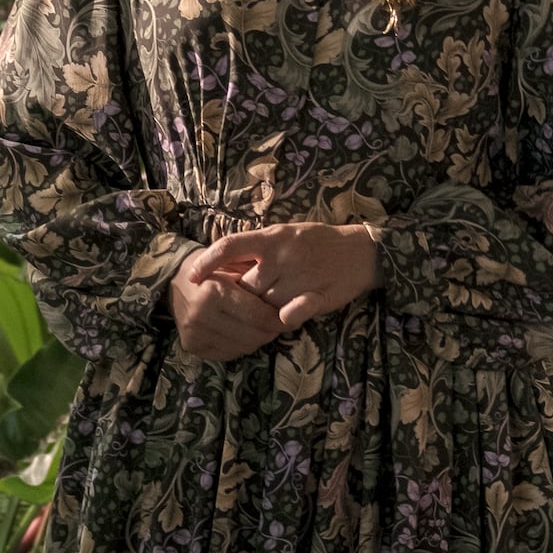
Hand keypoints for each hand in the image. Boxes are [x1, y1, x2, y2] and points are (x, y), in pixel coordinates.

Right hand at [169, 245, 282, 362]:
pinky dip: (241, 344)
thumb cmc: (215, 268)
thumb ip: (263, 284)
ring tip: (258, 324)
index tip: (291, 316)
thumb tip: (298, 307)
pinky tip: (241, 331)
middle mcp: (201, 315)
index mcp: (214, 291)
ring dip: (257, 338)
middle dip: (270, 330)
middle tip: (276, 321)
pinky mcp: (192, 346)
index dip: (280, 319)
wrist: (176, 279)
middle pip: (253, 336)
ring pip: (244, 347)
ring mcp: (194, 334)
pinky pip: (230, 353)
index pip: (259, 316)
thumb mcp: (238, 265)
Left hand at [207, 218, 381, 336]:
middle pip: (244, 285)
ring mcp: (300, 277)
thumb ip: (256, 248)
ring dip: (262, 308)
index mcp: (272, 237)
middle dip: (241, 294)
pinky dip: (284, 317)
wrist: (361, 251)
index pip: (229, 246)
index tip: (192, 276)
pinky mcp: (316, 296)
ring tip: (269, 305)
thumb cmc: (316, 242)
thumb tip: (221, 261)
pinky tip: (285, 315)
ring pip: (264, 303)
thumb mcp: (284, 234)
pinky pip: (291, 313)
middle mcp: (283, 256)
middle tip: (241, 297)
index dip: (207, 261)